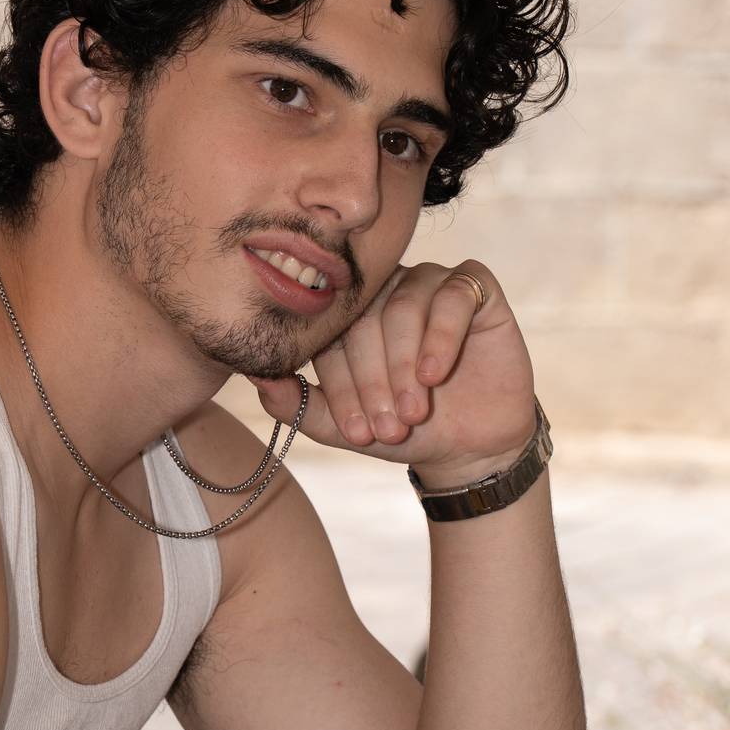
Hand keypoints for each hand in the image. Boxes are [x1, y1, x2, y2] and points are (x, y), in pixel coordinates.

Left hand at [250, 261, 537, 489]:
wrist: (470, 446)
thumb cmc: (402, 429)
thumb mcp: (346, 427)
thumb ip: (298, 404)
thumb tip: (258, 377)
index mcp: (344, 318)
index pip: (330, 338)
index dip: (341, 387)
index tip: (356, 433)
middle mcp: (382, 291)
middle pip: (364, 321)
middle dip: (374, 381)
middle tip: (389, 428)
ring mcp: (426, 283)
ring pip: (404, 307)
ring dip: (404, 364)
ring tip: (414, 412)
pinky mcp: (471, 287)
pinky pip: (453, 295)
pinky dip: (442, 337)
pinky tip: (435, 375)